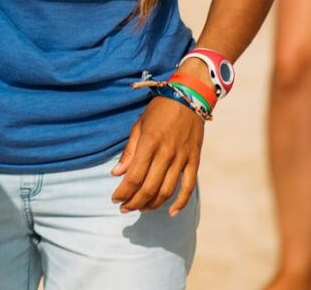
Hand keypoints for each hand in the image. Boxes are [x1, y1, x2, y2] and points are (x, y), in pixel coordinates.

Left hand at [110, 95, 203, 215]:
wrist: (189, 98)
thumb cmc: (159, 110)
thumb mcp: (138, 125)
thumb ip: (129, 151)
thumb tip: (116, 173)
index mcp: (149, 143)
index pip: (134, 176)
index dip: (124, 191)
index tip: (115, 199)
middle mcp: (166, 153)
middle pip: (149, 187)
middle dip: (134, 202)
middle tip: (124, 208)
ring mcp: (182, 158)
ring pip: (167, 190)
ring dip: (152, 204)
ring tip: (141, 209)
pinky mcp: (194, 160)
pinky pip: (188, 186)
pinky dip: (180, 202)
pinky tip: (170, 212)